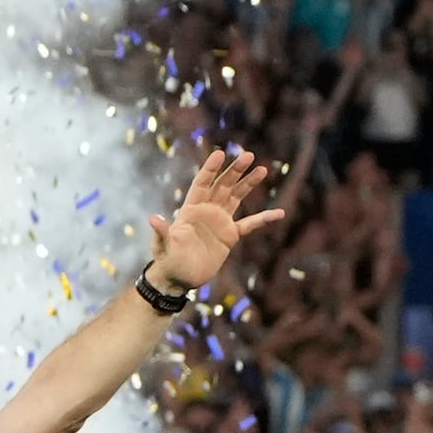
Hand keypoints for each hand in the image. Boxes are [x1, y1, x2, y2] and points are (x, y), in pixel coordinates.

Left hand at [147, 146, 287, 297]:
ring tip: (261, 169)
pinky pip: (250, 224)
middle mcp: (206, 211)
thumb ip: (161, 232)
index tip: (220, 153)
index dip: (210, 170)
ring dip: (248, 184)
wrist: (179, 279)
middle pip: (222, 186)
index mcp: (190, 210)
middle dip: (234, 171)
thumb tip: (154, 218)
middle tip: (248, 155)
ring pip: (236, 197)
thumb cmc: (167, 261)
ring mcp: (219, 222)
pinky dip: (263, 219)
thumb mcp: (163, 246)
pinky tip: (279, 213)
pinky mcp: (230, 236)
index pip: (201, 184)